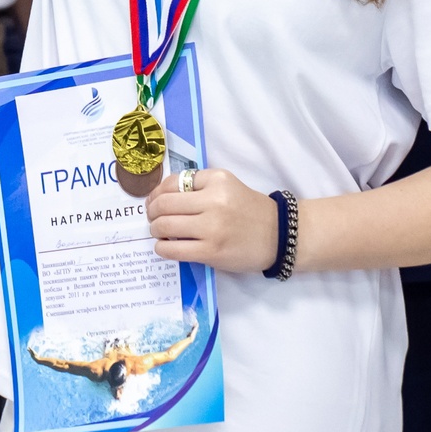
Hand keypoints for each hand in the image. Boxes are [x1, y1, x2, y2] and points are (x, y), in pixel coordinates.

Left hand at [146, 168, 279, 274]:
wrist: (279, 235)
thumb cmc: (249, 210)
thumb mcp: (227, 185)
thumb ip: (198, 185)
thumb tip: (160, 195)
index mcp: (217, 179)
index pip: (173, 182)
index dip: (157, 192)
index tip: (154, 201)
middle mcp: (214, 200)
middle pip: (164, 204)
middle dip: (152, 212)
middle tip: (153, 218)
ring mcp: (212, 228)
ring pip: (165, 225)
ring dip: (155, 229)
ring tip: (159, 232)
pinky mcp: (211, 251)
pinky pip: (174, 249)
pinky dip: (162, 247)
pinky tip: (165, 246)